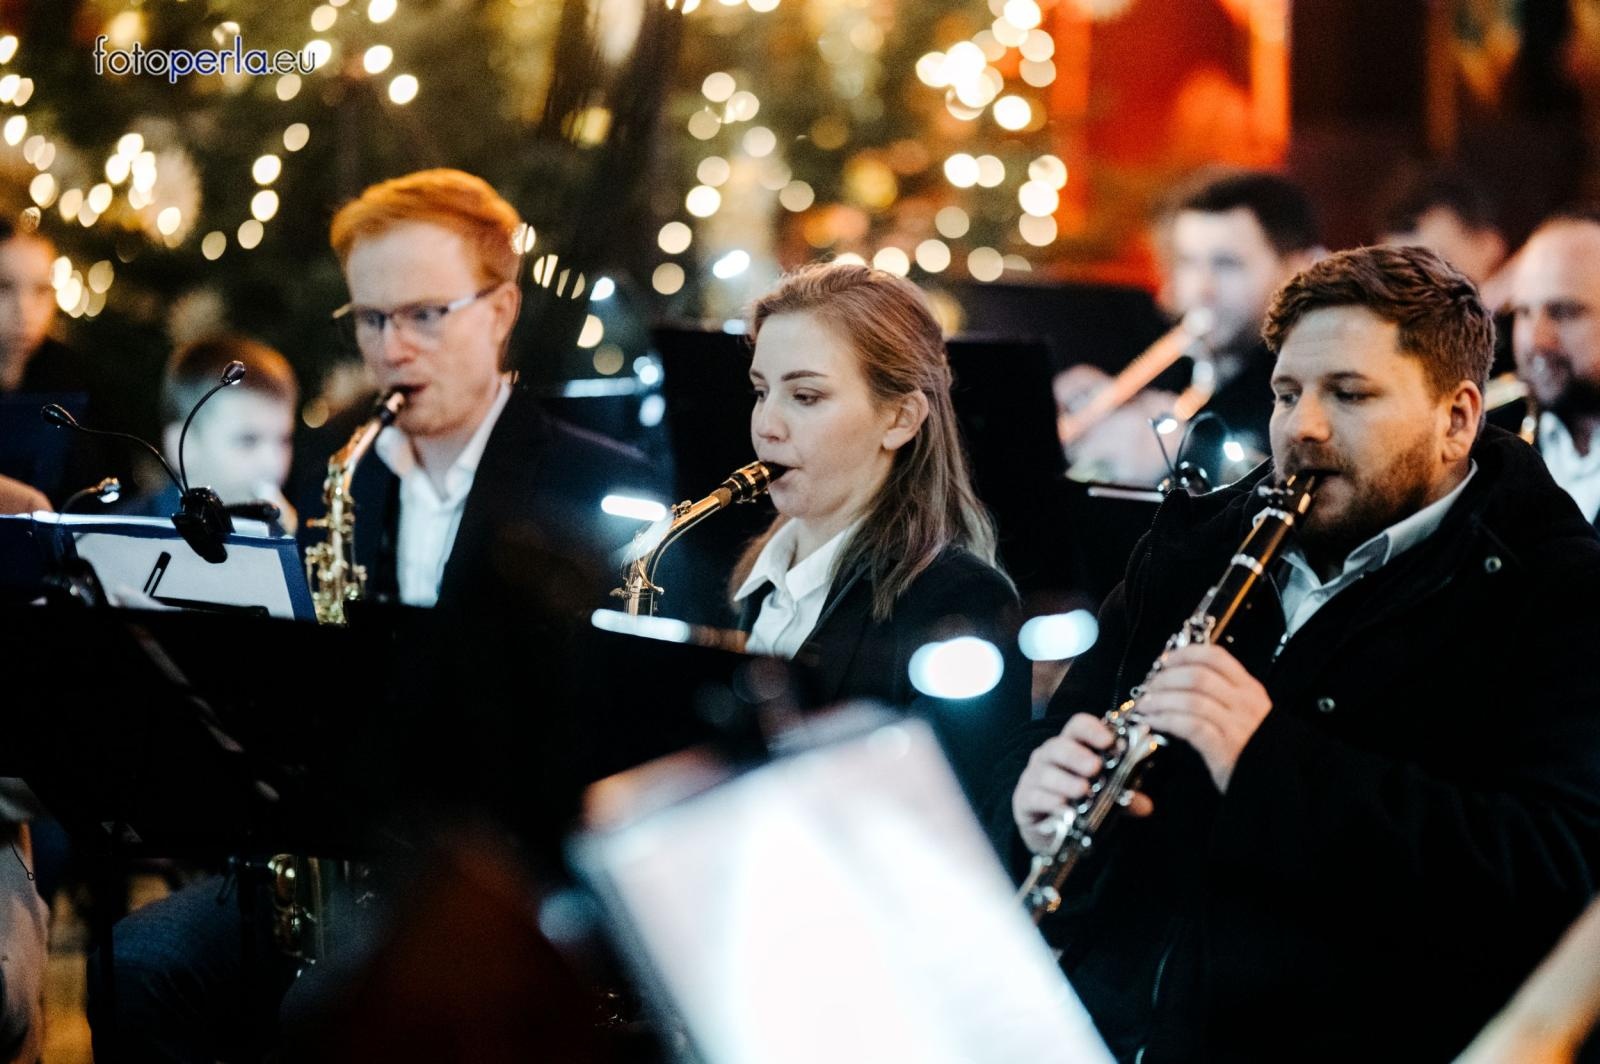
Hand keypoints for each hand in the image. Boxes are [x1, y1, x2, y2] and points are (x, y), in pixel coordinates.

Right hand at [1012, 712, 1152, 855]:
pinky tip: (1064, 808)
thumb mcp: (1104, 798)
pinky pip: (1035, 796)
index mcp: (1071, 746)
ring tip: (1083, 790)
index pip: (1078, 726)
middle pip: (1059, 746)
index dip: (1093, 730)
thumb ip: (1123, 798)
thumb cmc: (1077, 802)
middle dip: (1077, 755)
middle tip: (1095, 767)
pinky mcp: (1024, 799)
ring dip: (1067, 781)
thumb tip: (1146, 806)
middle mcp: (1049, 756)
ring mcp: (1033, 776)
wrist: (1049, 830)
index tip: (1110, 742)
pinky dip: (1050, 801)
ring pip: (1046, 772)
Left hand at [1136, 643, 1271, 792]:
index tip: (1165, 660)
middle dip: (1166, 678)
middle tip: (1148, 687)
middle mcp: (1243, 703)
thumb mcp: (1245, 713)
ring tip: (1144, 705)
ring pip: (1191, 699)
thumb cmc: (1252, 747)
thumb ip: (1222, 694)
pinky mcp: (1224, 748)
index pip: (1216, 657)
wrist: (1274, 785)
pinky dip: (1166, 720)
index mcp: (1249, 689)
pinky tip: (1152, 722)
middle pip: (1198, 676)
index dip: (1185, 654)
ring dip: (1161, 700)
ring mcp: (1235, 725)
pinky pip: (1189, 726)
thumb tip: (1180, 678)